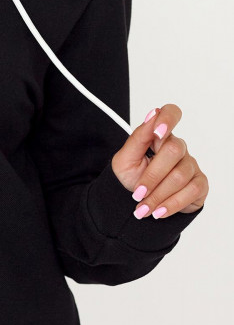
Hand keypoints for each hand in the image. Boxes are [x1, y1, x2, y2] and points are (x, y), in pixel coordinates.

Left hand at [111, 104, 207, 218]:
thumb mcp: (125, 159)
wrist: (139, 202)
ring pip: (180, 175)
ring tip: (143, 208)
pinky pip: (190, 191)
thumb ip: (138, 138)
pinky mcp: (199, 183)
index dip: (168, 119)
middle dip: (152, 176)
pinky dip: (171, 204)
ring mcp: (190, 165)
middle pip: (173, 150)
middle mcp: (178, 147)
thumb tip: (152, 115)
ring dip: (158, 195)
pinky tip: (159, 211)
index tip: (158, 132)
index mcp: (159, 136)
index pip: (171, 113)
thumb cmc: (132, 177)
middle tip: (137, 193)